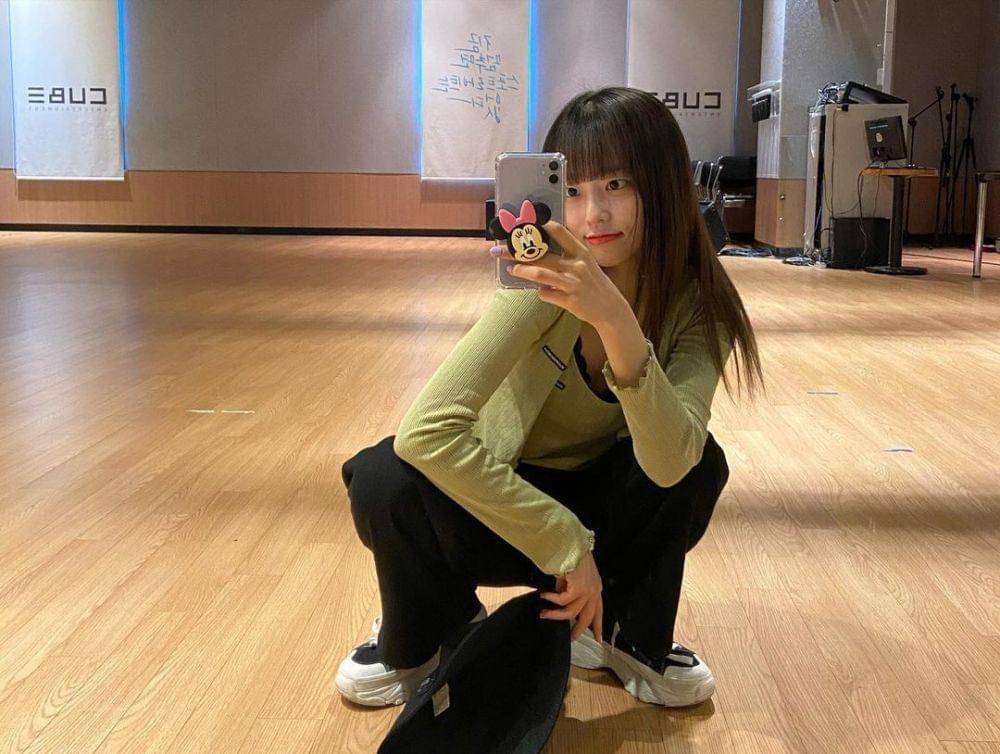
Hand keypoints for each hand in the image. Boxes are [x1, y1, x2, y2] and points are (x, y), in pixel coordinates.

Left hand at [488, 222, 628, 328]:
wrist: (610, 308)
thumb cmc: (594, 284)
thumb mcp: (586, 264)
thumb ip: (567, 256)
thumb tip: (540, 251)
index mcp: (581, 252)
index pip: (560, 232)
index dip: (541, 226)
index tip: (524, 225)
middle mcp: (577, 265)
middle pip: (541, 254)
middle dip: (517, 252)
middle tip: (500, 250)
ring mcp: (572, 283)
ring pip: (540, 274)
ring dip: (523, 271)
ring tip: (512, 270)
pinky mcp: (569, 300)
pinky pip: (546, 294)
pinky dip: (541, 293)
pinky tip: (542, 293)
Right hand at [539, 550, 602, 642]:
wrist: (570, 543)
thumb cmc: (570, 556)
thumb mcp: (573, 577)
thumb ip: (570, 590)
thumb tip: (560, 599)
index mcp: (596, 588)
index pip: (599, 611)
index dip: (598, 626)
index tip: (597, 638)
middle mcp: (595, 591)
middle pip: (587, 617)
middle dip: (578, 630)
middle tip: (571, 639)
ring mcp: (588, 591)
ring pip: (571, 612)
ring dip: (555, 615)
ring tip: (543, 614)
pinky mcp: (578, 589)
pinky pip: (561, 601)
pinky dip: (551, 599)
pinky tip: (544, 595)